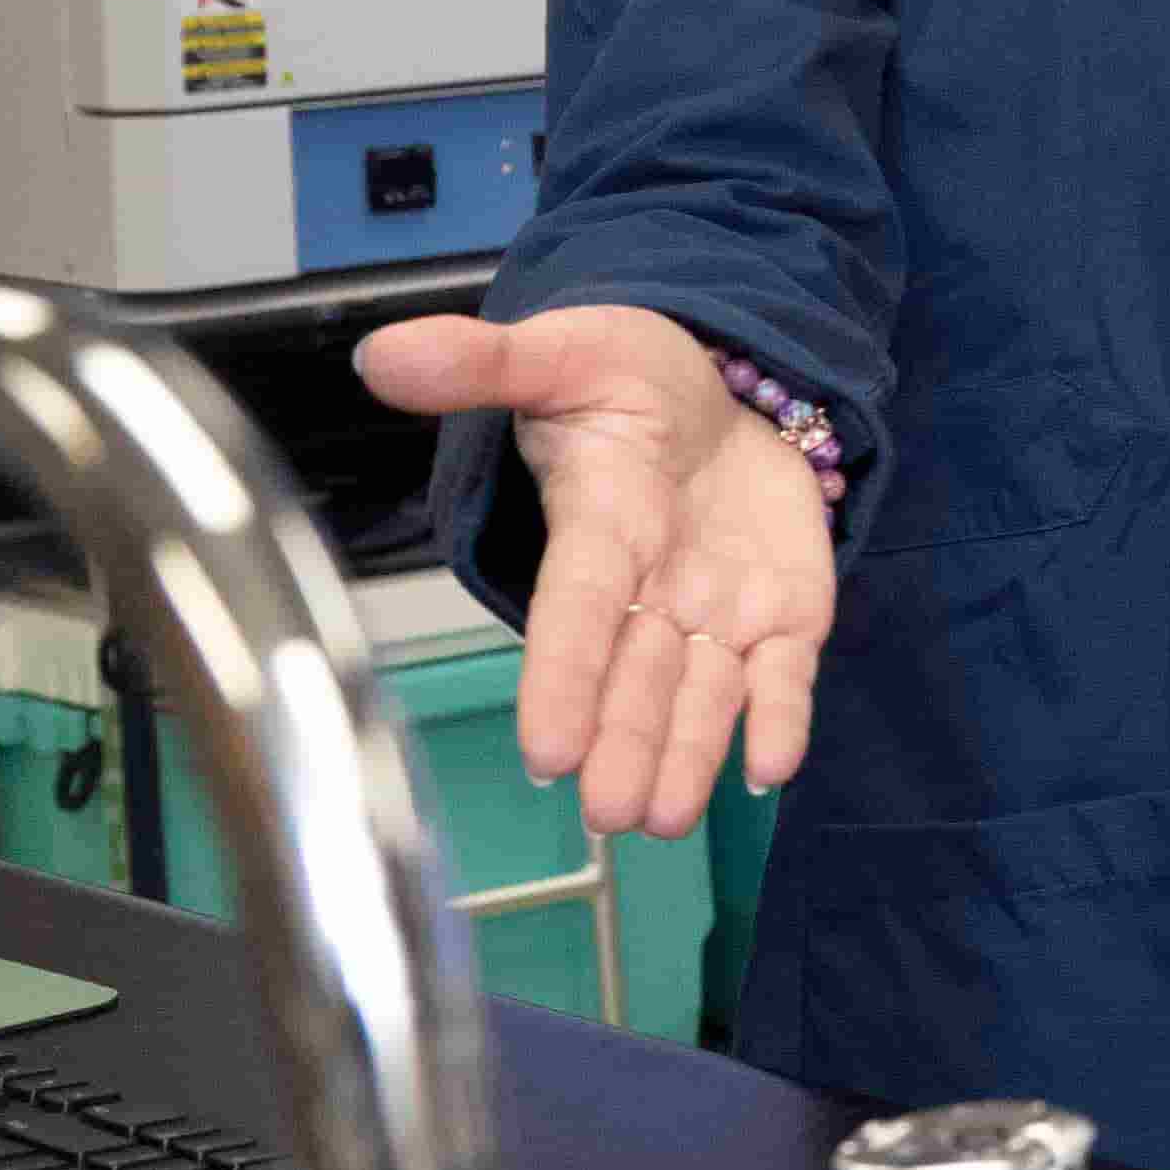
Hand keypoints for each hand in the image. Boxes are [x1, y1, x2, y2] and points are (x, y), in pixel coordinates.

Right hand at [350, 301, 835, 834]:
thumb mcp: (566, 351)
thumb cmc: (630, 378)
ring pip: (701, 693)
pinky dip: (782, 718)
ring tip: (667, 817)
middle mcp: (654, 587)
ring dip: (687, 754)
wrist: (720, 386)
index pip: (576, 610)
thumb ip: (487, 363)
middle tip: (612, 815)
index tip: (546, 750)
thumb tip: (384, 353)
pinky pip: (785, 673)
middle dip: (624, 743)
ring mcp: (717, 608)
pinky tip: (772, 769)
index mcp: (600, 527)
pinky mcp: (785, 611)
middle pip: (635, 675)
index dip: (561, 676)